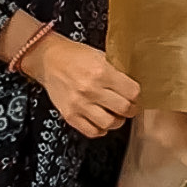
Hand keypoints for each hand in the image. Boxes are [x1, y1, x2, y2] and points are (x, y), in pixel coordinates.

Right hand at [20, 33, 141, 136]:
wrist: (49, 59)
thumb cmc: (75, 55)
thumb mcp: (100, 55)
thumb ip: (116, 71)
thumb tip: (132, 86)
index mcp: (101, 71)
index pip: (132, 92)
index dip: (137, 95)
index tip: (135, 95)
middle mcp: (90, 89)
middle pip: (123, 109)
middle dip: (131, 109)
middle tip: (130, 107)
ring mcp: (79, 104)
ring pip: (109, 123)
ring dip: (117, 121)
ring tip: (116, 115)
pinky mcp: (69, 115)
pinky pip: (91, 131)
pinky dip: (100, 129)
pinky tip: (101, 121)